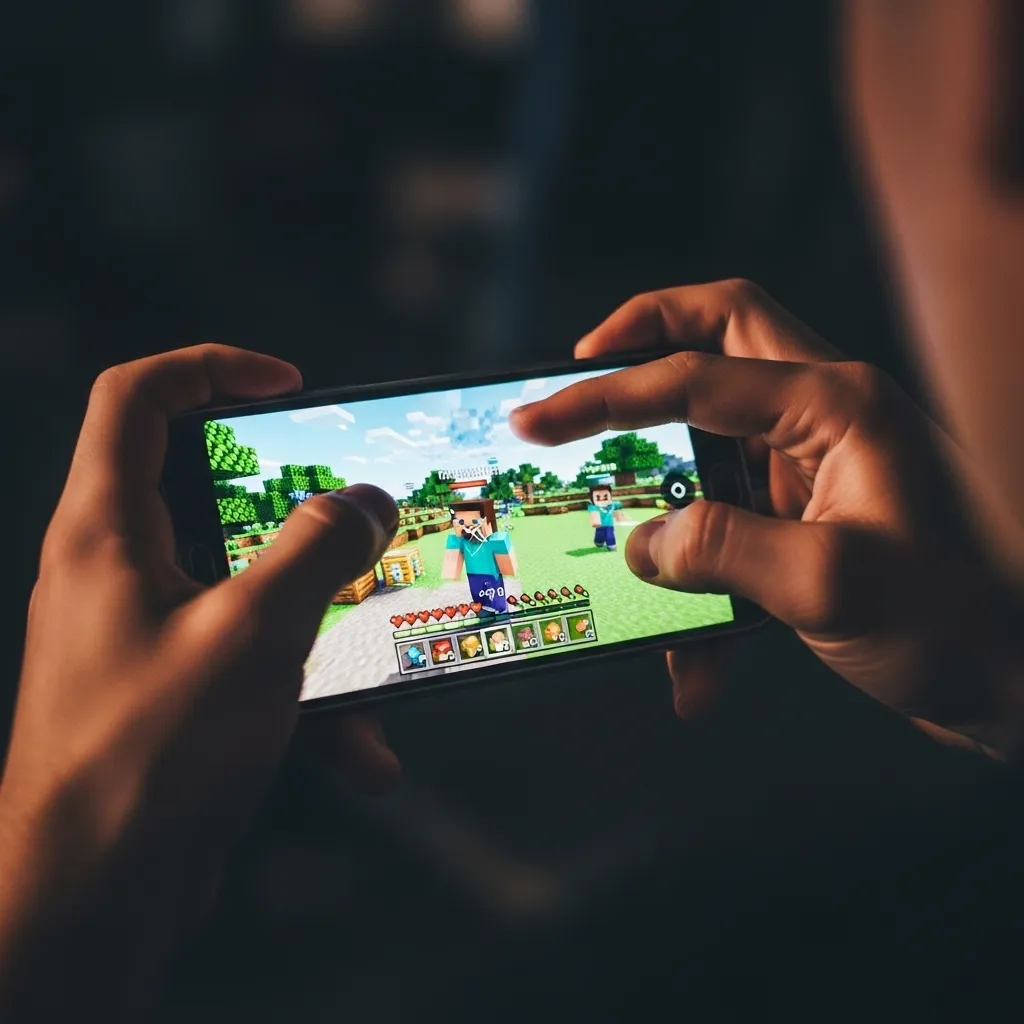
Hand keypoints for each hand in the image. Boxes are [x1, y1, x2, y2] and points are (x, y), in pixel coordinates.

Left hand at [0, 345, 399, 1017]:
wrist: (89, 901)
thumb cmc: (147, 758)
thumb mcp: (251, 636)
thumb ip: (315, 554)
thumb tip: (365, 500)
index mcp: (107, 532)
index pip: (136, 400)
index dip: (211, 369)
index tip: (288, 387)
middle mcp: (118, 570)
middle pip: (205, 490)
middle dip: (290, 505)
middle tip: (351, 512)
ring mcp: (146, 632)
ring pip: (244, 584)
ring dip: (316, 617)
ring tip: (373, 649)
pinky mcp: (174, 688)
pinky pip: (251, 661)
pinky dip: (307, 695)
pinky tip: (358, 751)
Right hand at [512, 280, 1022, 756]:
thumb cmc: (960, 624)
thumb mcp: (829, 586)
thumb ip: (720, 551)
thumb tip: (643, 543)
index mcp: (838, 407)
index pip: (695, 376)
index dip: (605, 398)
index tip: (539, 420)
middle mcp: (828, 415)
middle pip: (721, 332)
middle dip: (643, 342)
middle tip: (581, 371)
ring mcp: (821, 461)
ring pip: (716, 429)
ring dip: (666, 484)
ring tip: (625, 536)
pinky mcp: (813, 512)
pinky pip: (733, 519)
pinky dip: (703, 576)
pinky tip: (699, 660)